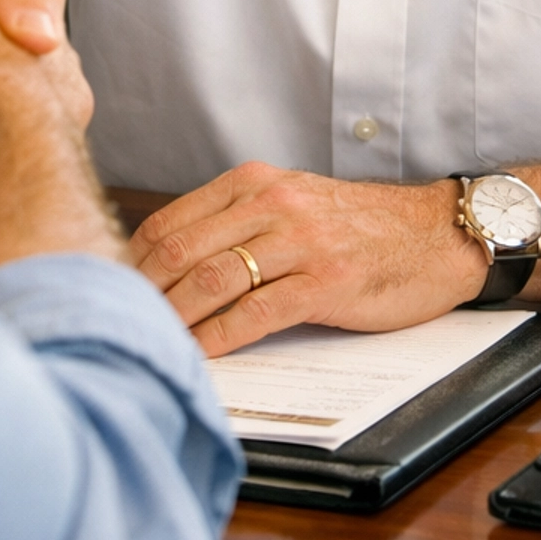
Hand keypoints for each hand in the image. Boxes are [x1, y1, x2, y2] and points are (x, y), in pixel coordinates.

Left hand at [127, 162, 487, 356]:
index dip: (129, 263)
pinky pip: (255, 313)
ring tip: (145, 344)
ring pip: (211, 281)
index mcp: (253, 183)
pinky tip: (199, 356)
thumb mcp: (290, 201)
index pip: (168, 222)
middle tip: (111, 326)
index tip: (106, 293)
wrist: (435, 233)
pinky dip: (218, 339)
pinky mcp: (325, 281)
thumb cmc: (359, 225)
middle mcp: (270, 203)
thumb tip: (168, 261)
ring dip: (171, 319)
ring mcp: (299, 242)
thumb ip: (235, 221)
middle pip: (179, 251)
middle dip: (138, 294)